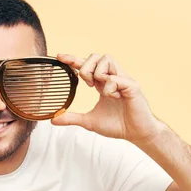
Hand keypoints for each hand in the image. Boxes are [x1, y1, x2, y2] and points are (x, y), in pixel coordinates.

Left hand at [51, 53, 165, 143]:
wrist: (136, 134)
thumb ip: (72, 118)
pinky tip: (115, 98)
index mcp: (103, 84)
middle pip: (96, 56)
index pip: (86, 66)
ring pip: (107, 59)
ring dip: (98, 73)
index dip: (73, 59)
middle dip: (86, 67)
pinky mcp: (132, 85)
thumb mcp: (89, 122)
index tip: (60, 57)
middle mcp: (113, 78)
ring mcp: (123, 80)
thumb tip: (53, 120)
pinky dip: (110, 89)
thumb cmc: (117, 125)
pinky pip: (116, 78)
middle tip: (87, 85)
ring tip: (102, 90)